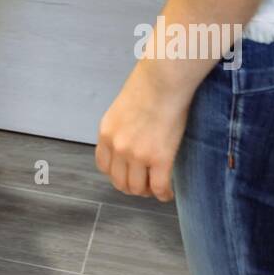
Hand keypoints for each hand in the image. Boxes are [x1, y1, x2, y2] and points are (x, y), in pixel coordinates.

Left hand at [95, 58, 193, 201]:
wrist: (164, 80)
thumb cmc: (148, 87)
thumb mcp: (121, 110)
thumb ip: (121, 129)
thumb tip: (130, 144)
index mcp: (106, 133)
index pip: (104, 167)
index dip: (117, 175)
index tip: (128, 175)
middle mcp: (117, 147)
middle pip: (119, 182)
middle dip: (132, 187)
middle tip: (145, 184)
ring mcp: (137, 155)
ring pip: (138, 188)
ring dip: (148, 192)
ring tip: (157, 187)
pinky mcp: (160, 159)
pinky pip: (159, 187)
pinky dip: (164, 194)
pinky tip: (168, 192)